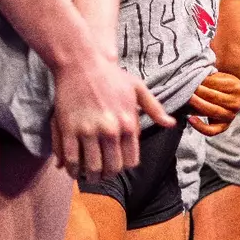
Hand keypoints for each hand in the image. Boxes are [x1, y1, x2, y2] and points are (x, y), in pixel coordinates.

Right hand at [50, 50, 173, 182]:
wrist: (83, 62)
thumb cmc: (112, 76)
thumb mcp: (139, 89)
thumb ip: (155, 109)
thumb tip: (170, 124)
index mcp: (129, 123)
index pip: (130, 160)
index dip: (123, 167)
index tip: (117, 167)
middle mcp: (111, 130)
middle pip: (111, 167)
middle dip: (106, 175)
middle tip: (101, 175)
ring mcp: (89, 130)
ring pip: (91, 167)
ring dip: (89, 176)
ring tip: (87, 175)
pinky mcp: (68, 129)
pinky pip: (71, 158)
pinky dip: (71, 169)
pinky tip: (71, 169)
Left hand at [186, 70, 239, 136]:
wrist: (227, 97)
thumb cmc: (218, 85)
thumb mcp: (217, 76)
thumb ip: (208, 76)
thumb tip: (192, 75)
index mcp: (236, 87)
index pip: (216, 83)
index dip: (202, 81)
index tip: (190, 77)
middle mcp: (237, 102)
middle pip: (213, 97)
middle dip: (197, 92)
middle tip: (185, 87)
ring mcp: (231, 115)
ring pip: (212, 111)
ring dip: (197, 104)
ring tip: (186, 98)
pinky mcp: (224, 126)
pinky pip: (212, 130)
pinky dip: (200, 126)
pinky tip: (190, 119)